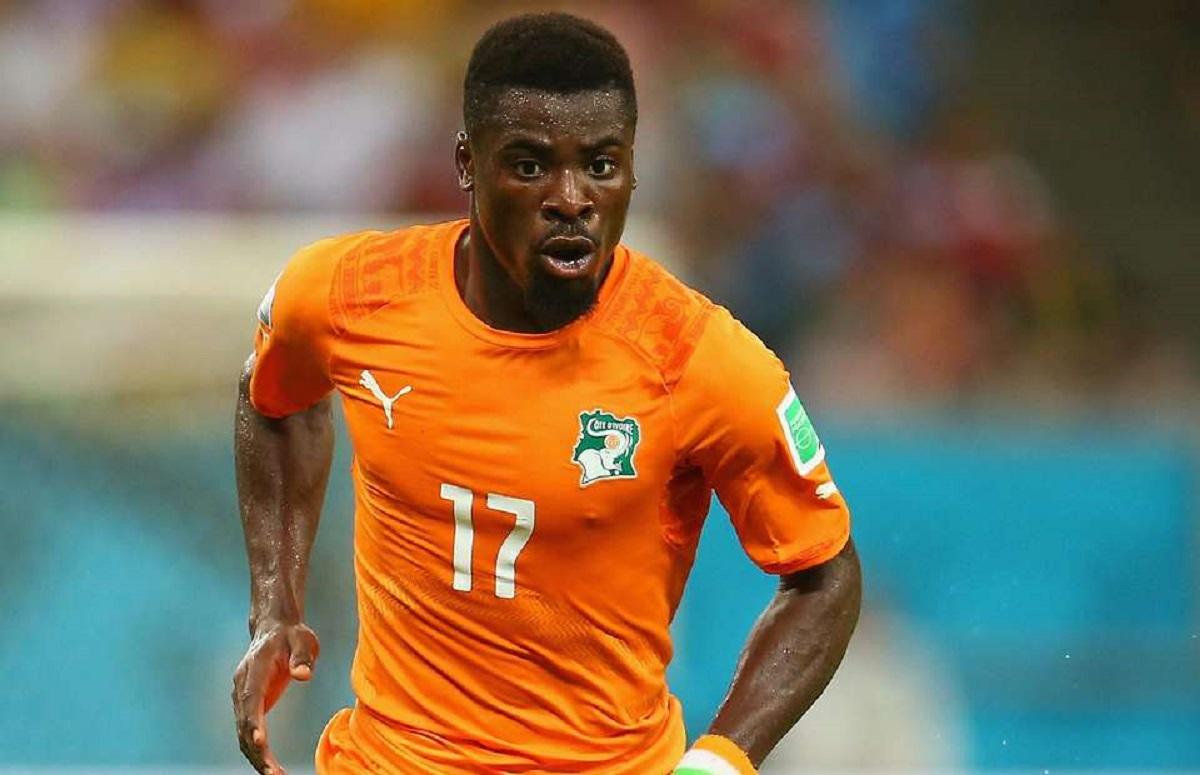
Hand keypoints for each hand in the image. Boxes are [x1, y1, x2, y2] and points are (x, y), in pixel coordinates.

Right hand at [232, 620, 319, 773]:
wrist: (273, 628)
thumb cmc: (291, 635)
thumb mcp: (302, 639)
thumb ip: (302, 656)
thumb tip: (302, 675)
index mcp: (254, 669)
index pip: (250, 698)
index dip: (253, 721)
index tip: (259, 741)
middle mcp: (241, 686)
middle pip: (244, 723)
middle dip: (256, 750)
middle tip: (273, 772)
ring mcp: (242, 697)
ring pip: (242, 733)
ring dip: (255, 756)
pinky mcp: (248, 705)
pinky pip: (247, 732)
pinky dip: (255, 751)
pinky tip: (268, 766)